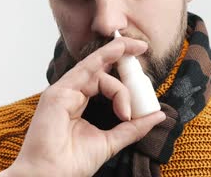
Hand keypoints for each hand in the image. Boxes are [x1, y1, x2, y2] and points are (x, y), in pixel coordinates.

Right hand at [0, 37, 165, 176]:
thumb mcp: (112, 141)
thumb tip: (158, 115)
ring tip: (128, 99)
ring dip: (118, 71)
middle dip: (122, 53)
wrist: (52, 176)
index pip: (105, 80)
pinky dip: (104, 58)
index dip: (125, 78)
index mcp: (80, 103)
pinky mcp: (59, 92)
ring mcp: (64, 91)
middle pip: (101, 69)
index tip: (146, 80)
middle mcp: (71, 94)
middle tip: (143, 46)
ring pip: (97, 70)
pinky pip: (86, 69)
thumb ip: (133, 127)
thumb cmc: (72, 163)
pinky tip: (120, 52)